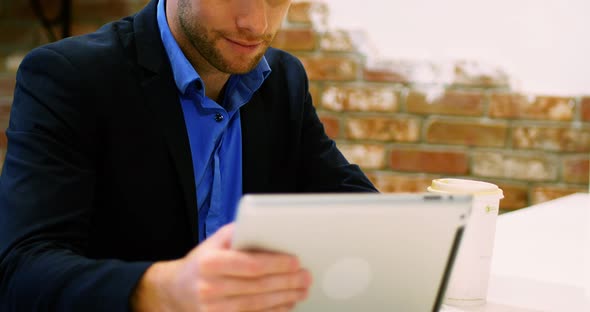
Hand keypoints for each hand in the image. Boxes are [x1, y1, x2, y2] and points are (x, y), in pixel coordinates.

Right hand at [131, 223, 311, 311]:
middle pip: (258, 286)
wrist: (177, 290)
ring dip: (285, 298)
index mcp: (210, 263)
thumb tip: (271, 229)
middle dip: (287, 282)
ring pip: (258, 305)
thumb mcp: (216, 241)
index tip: (295, 261)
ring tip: (301, 289)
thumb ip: (241, 232)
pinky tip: (287, 304)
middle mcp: (209, 288)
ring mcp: (213, 310)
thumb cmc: (203, 262)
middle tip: (305, 276)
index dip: (276, 264)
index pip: (250, 265)